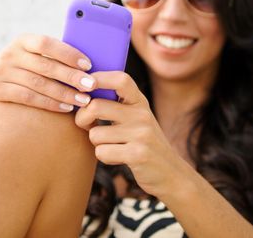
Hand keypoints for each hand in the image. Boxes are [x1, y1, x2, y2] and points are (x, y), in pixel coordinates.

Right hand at [0, 34, 97, 113]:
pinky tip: (65, 107)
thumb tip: (86, 65)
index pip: (47, 43)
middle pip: (45, 66)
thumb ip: (50, 58)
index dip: (68, 53)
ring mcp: (0, 72)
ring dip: (64, 93)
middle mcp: (9, 54)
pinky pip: (27, 98)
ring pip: (38, 84)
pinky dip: (49, 103)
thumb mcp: (29, 57)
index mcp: (22, 41)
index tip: (88, 65)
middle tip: (91, 86)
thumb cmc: (20, 70)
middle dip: (71, 76)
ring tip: (83, 100)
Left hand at [75, 71, 178, 198]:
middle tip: (86, 125)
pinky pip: (102, 152)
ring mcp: (141, 134)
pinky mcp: (138, 154)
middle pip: (96, 106)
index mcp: (140, 102)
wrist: (171, 173)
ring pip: (95, 134)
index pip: (120, 79)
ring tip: (112, 146)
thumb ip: (116, 104)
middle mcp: (142, 114)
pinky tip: (118, 158)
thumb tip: (80, 90)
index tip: (84, 88)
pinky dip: (104, 157)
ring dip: (96, 143)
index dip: (98, 78)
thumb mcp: (136, 118)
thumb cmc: (144, 143)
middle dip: (82, 118)